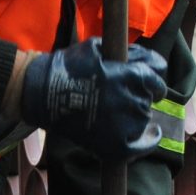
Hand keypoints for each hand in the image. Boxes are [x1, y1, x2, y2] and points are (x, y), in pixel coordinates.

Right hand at [20, 43, 165, 158]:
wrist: (38, 93)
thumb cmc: (66, 67)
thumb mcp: (97, 48)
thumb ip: (128, 54)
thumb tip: (150, 62)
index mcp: (128, 76)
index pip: (156, 79)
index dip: (154, 81)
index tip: (151, 85)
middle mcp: (129, 101)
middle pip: (148, 99)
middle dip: (138, 96)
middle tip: (119, 96)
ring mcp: (122, 125)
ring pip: (143, 119)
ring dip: (136, 115)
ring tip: (118, 111)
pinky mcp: (113, 146)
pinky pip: (141, 146)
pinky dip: (148, 141)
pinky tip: (150, 134)